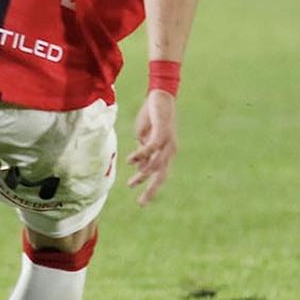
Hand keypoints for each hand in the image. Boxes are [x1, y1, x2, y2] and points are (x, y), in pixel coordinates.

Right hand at [126, 90, 177, 206]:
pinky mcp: (162, 132)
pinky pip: (151, 148)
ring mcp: (167, 142)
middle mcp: (170, 150)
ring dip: (142, 175)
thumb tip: (138, 164)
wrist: (160, 96)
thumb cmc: (152, 115)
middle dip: (151, 190)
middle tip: (141, 203)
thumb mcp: (145, 136)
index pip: (159, 174)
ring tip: (130, 184)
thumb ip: (143, 150)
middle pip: (161, 175)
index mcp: (166, 152)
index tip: (140, 200)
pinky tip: (130, 160)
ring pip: (156, 165)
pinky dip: (140, 155)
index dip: (150, 187)